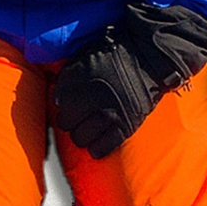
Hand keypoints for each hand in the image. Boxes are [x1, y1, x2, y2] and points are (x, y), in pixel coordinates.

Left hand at [53, 0, 206, 157]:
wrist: (150, 58)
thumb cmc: (115, 56)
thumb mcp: (84, 57)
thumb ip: (67, 77)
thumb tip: (56, 100)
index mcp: (80, 81)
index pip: (59, 103)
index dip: (62, 104)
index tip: (68, 104)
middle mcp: (92, 99)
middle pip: (66, 123)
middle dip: (69, 121)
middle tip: (77, 118)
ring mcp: (110, 114)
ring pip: (81, 138)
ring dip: (81, 136)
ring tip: (86, 131)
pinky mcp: (126, 125)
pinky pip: (105, 146)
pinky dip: (97, 149)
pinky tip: (95, 148)